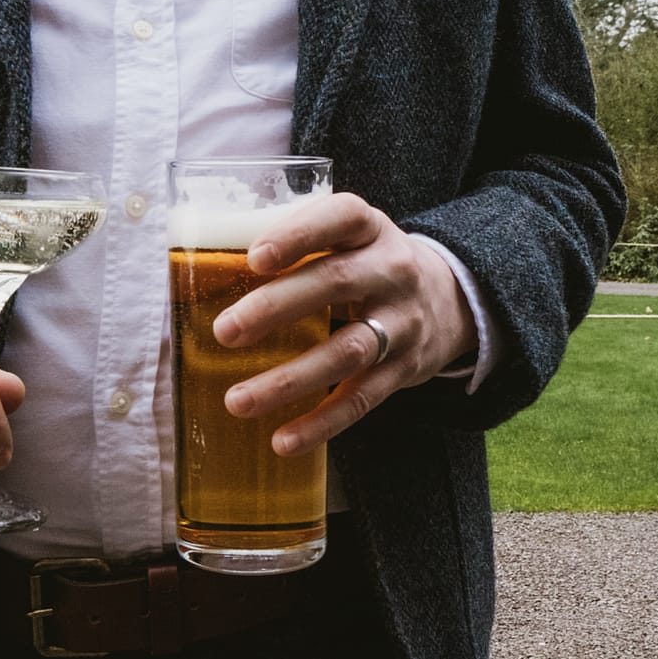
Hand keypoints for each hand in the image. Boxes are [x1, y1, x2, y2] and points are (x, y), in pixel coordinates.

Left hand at [214, 193, 475, 453]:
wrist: (453, 301)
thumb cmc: (370, 264)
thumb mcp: (350, 238)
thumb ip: (298, 246)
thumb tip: (204, 270)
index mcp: (371, 228)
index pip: (342, 217)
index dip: (298, 234)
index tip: (254, 257)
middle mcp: (392, 270)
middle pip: (336, 283)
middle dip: (276, 307)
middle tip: (224, 332)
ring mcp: (402, 323)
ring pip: (347, 350)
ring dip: (289, 379)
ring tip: (237, 400)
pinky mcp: (404, 370)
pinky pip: (362, 399)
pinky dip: (322, 422)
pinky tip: (283, 441)